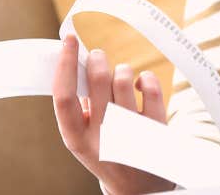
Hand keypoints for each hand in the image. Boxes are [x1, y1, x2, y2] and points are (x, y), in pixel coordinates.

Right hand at [52, 34, 173, 194]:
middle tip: (99, 56)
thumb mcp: (83, 134)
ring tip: (120, 77)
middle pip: (98, 80)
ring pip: (124, 78)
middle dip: (98, 58)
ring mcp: (131, 132)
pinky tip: (140, 85)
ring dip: (122, 69)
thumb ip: (79, 104)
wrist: (136, 186)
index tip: (69, 39)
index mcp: (76, 138)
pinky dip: (145, 78)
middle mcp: (102, 136)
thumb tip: (79, 61)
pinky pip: (151, 87)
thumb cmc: (105, 149)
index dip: (65, 64)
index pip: (63, 96)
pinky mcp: (156, 128)